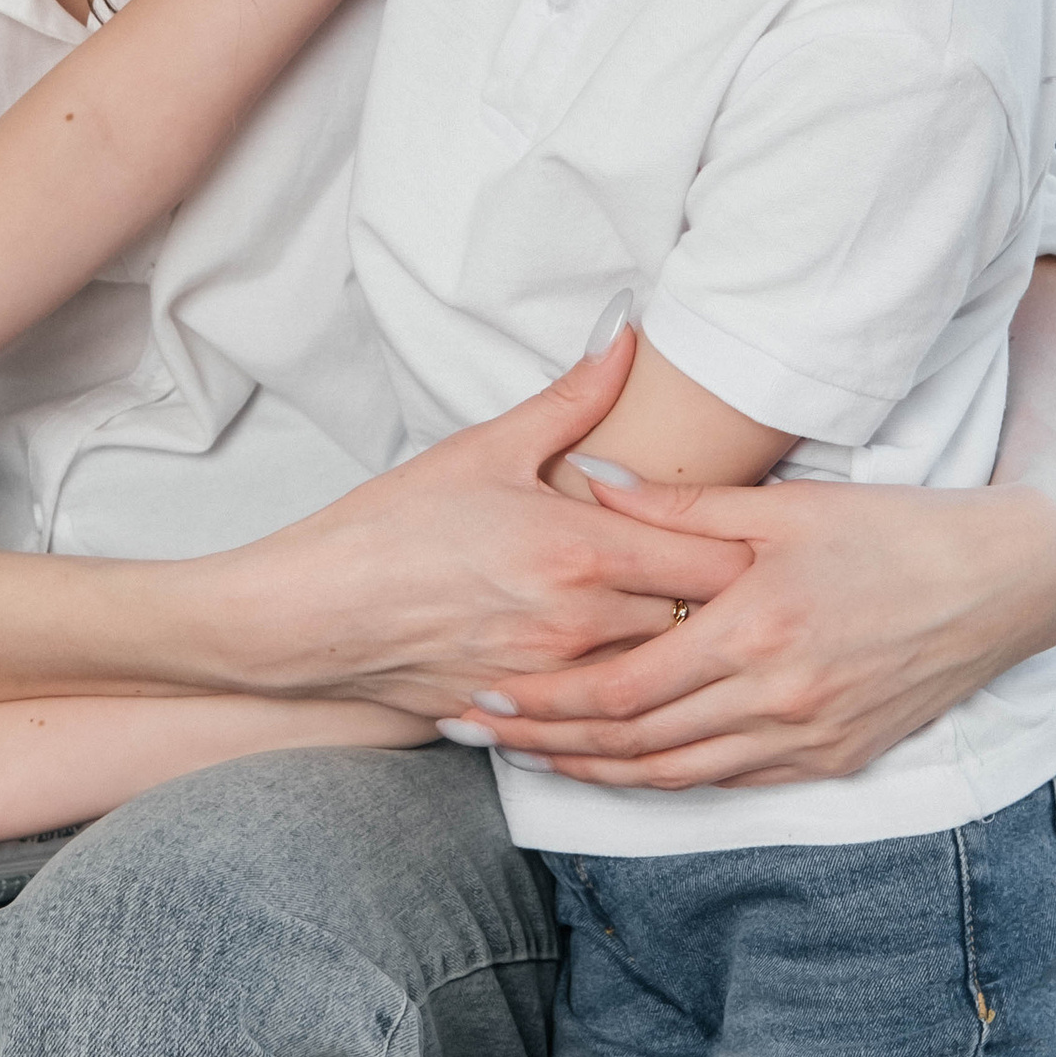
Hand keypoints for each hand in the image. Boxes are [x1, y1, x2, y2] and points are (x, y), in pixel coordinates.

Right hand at [215, 335, 756, 714]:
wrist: (311, 612)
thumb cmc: (392, 525)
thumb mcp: (485, 449)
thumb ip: (572, 398)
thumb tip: (625, 337)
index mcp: (585, 551)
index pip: (721, 566)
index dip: (744, 552)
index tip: (744, 536)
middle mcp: (582, 624)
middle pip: (703, 628)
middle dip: (720, 608)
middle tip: (729, 582)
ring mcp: (556, 680)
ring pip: (660, 678)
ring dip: (672, 653)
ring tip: (680, 625)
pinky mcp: (528, 719)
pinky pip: (603, 717)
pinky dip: (620, 696)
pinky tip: (619, 671)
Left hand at [452, 471, 1055, 790]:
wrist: (999, 584)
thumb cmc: (888, 530)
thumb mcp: (782, 507)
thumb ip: (679, 508)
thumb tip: (589, 478)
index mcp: (753, 633)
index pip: (623, 689)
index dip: (548, 700)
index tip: (488, 691)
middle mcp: (776, 700)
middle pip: (635, 744)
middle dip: (551, 742)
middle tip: (485, 733)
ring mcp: (806, 738)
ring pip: (677, 775)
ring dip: (598, 773)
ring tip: (534, 759)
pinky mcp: (832, 760)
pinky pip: (730, 781)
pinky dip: (668, 779)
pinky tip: (623, 768)